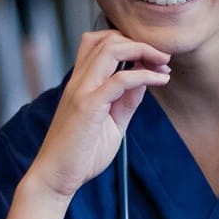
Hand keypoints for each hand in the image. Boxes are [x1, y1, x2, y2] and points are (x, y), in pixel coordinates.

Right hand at [28, 29, 170, 201]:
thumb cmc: (81, 155)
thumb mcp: (112, 124)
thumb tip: (143, 81)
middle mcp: (79, 81)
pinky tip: (161, 80)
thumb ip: (126, 102)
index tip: (155, 60)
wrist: (55, 178)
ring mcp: (81, 91)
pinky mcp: (88, 106)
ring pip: (111, 49)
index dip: (131, 45)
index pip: (101, 44)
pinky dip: (144, 75)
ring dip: (143, 51)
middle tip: (163, 58)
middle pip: (108, 40)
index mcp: (82, 83)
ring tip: (164, 63)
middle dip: (140, 43)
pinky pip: (119, 79)